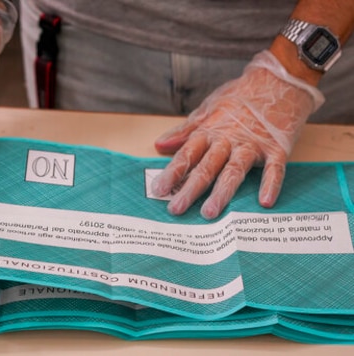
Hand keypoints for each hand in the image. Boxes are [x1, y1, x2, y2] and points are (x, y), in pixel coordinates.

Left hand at [151, 50, 323, 219]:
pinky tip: (265, 201)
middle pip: (206, 167)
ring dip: (222, 192)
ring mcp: (253, 144)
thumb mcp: (208, 109)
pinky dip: (270, 184)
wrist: (279, 79)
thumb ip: (184, 131)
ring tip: (209, 212)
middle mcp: (228, 140)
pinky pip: (274, 168)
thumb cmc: (240, 96)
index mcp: (210, 131)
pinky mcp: (277, 148)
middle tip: (176, 209)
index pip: (186, 155)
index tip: (158, 190)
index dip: (172, 173)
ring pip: (234, 171)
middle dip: (190, 189)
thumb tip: (159, 145)